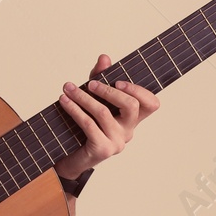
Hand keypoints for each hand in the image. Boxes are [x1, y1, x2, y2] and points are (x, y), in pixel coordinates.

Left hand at [54, 53, 159, 178]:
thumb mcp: (93, 99)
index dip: (139, 91)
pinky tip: (64, 101)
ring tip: (68, 88)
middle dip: (108, 90)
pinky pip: (89, 124)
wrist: (70, 157)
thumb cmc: (83, 126)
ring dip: (83, 97)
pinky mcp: (102, 149)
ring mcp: (117, 142)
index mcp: (132, 118)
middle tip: (90, 84)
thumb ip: (99, 79)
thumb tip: (104, 58)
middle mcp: (129, 131)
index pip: (152, 104)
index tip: (119, 81)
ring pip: (104, 113)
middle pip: (131, 105)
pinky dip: (74, 110)